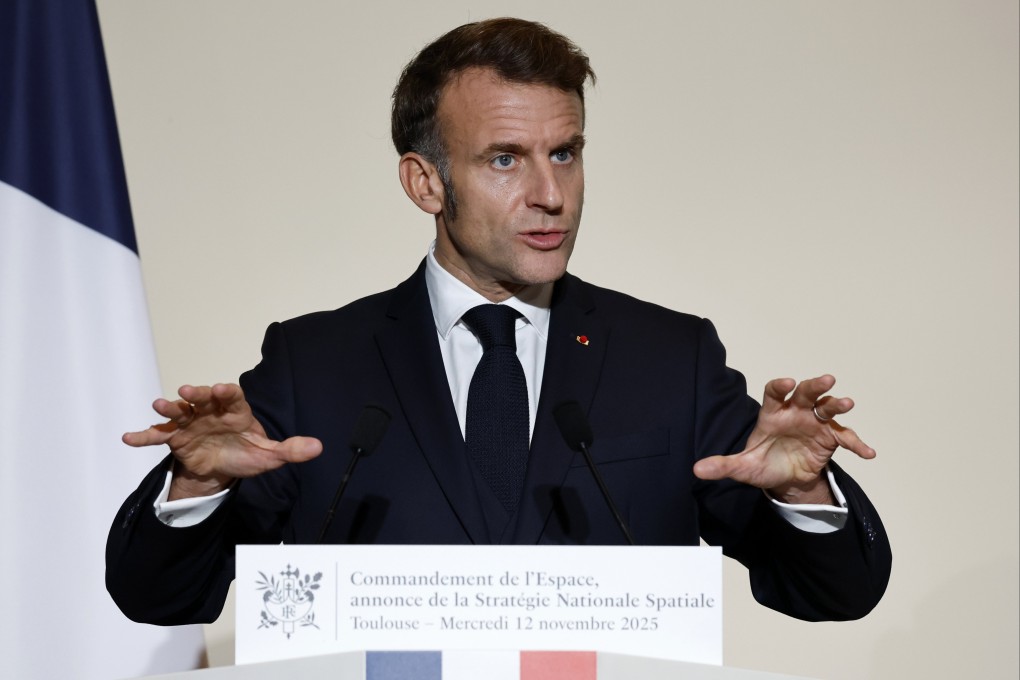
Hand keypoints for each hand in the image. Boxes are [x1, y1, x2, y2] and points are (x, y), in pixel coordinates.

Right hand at [122, 383, 321, 499]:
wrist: (223, 469)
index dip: (225, 392)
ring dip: (168, 408)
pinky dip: (143, 436)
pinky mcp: (175, 439)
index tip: (219, 389)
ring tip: (158, 406)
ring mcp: (191, 423)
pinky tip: (127, 438)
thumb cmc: (247, 454)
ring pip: (178, 412)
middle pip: (201, 399)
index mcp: (235, 412)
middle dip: (195, 394)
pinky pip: (157, 437)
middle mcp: (211, 412)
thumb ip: (291, 450)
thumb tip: (319, 447)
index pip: (232, 396)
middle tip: (186, 391)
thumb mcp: (270, 456)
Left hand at [693, 375, 874, 504]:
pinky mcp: (830, 438)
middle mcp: (796, 412)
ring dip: (837, 404)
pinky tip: (868, 453)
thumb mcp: (743, 467)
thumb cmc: (763, 464)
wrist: (784, 479)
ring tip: (847, 403)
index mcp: (773, 413)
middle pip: (807, 393)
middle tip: (827, 380)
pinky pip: (846, 438)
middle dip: (815, 385)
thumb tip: (697, 470)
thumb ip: (723, 465)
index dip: (780, 386)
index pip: (775, 393)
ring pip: (828, 408)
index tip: (787, 383)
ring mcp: (815, 423)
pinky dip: (857, 443)